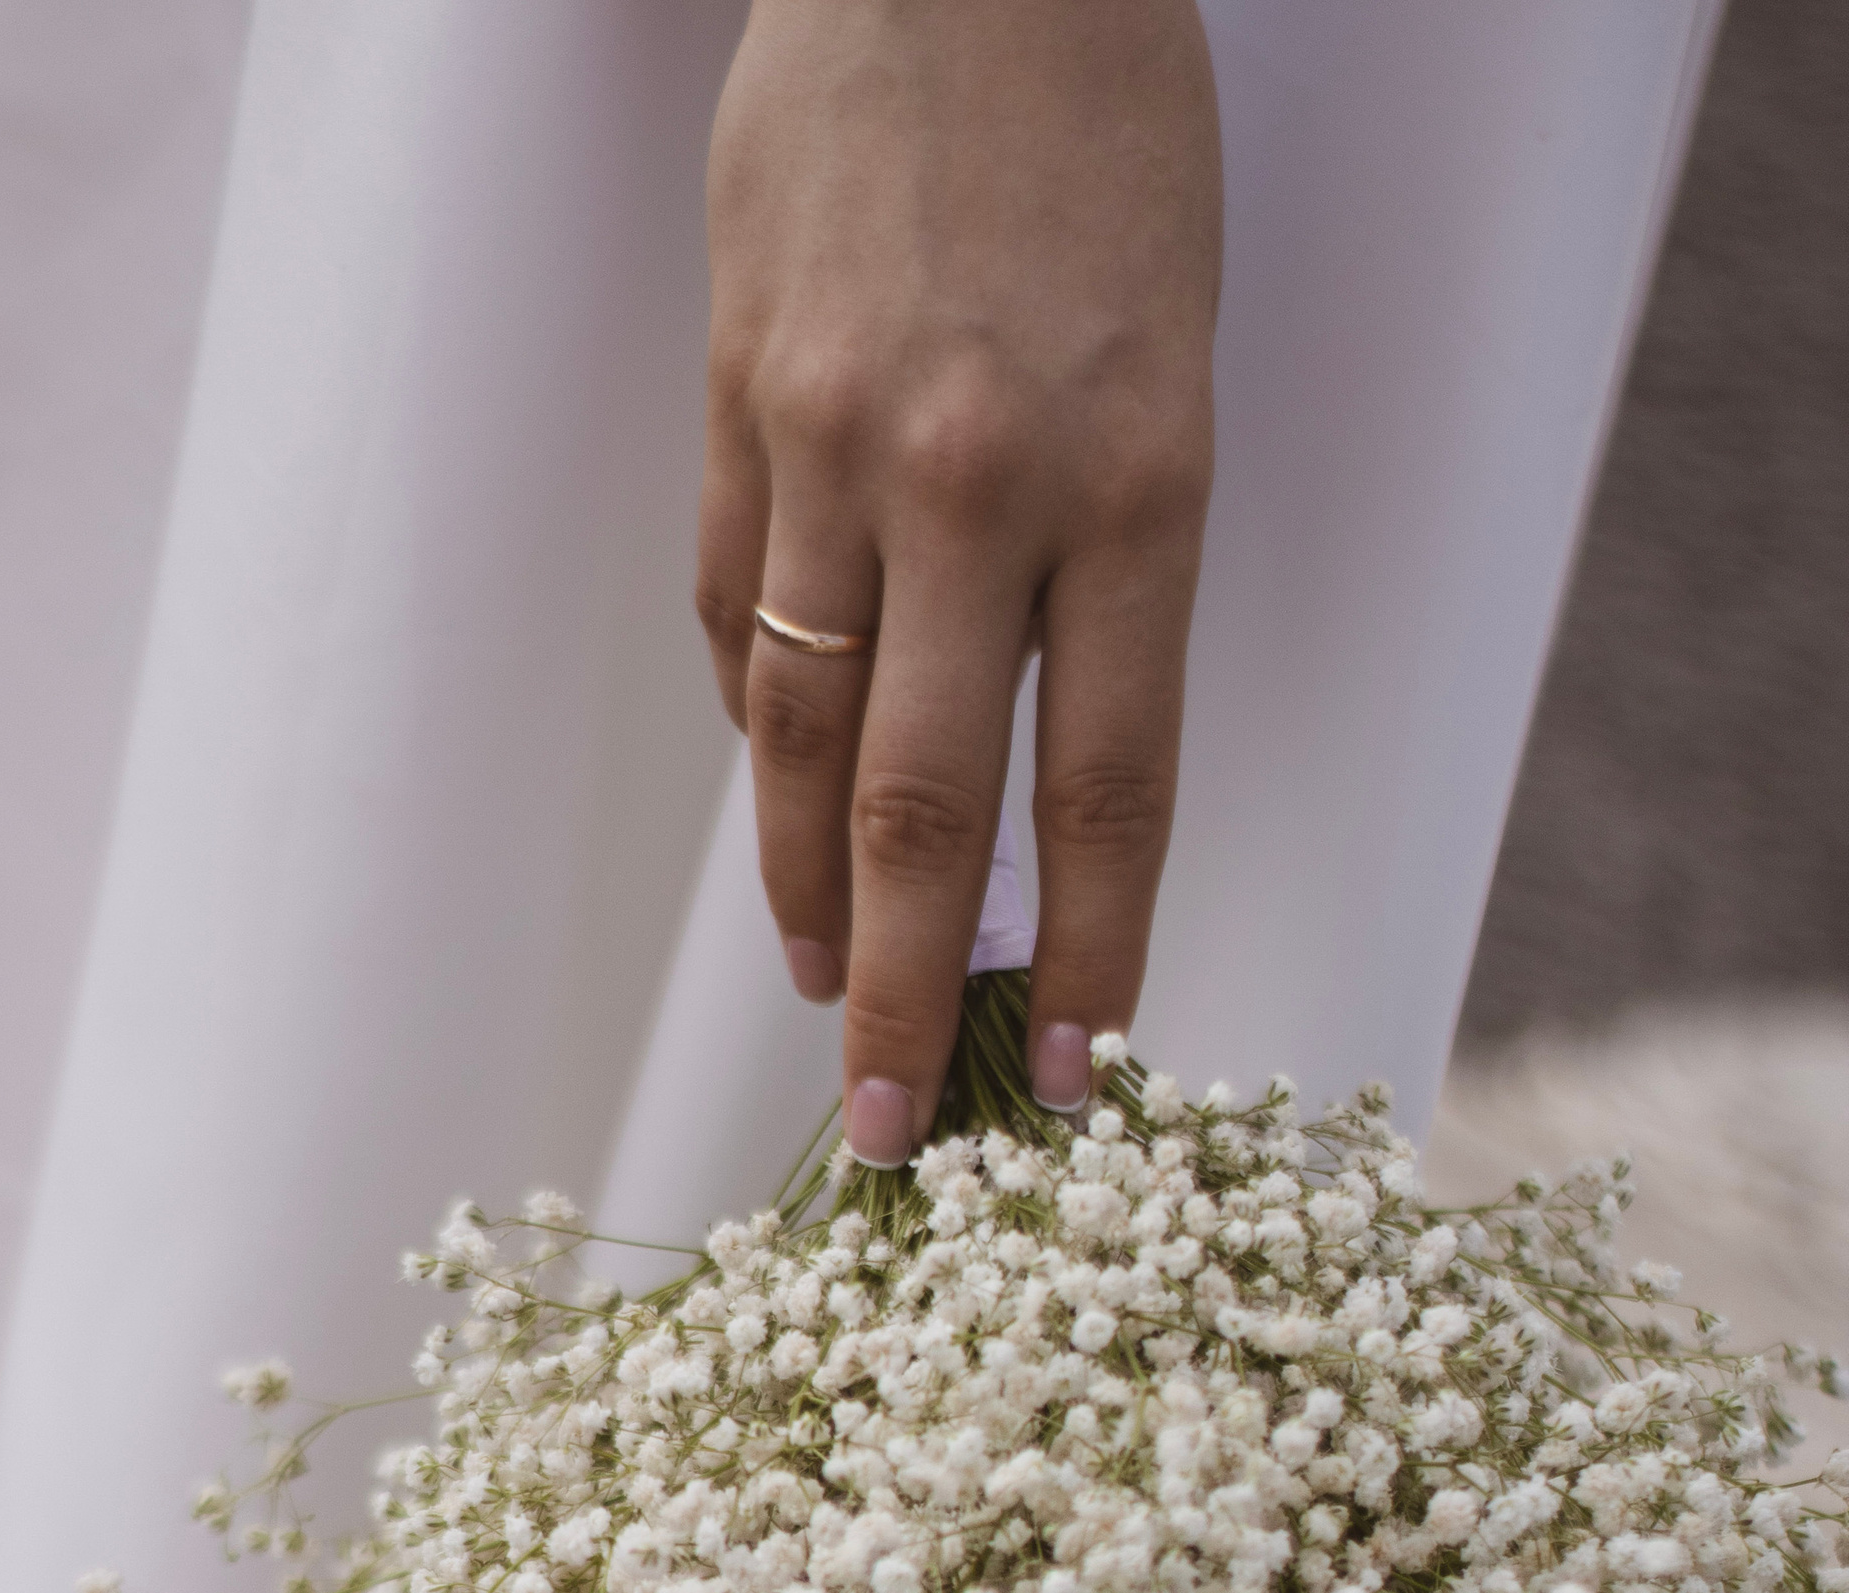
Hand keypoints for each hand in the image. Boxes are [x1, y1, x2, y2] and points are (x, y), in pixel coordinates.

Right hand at [700, 0, 1220, 1155]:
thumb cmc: (1106, 143)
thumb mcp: (1175, 363)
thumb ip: (1109, 569)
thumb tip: (1028, 780)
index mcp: (1135, 477)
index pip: (1106, 787)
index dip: (1087, 959)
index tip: (1070, 1083)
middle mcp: (978, 481)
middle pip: (922, 806)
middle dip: (903, 993)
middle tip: (885, 1131)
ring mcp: (833, 444)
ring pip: (795, 735)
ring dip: (805, 893)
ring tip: (821, 991)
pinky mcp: (734, 406)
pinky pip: (736, 615)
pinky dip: (756, 726)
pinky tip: (779, 802)